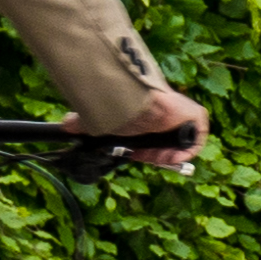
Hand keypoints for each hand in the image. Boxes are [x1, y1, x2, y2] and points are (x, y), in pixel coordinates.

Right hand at [91, 85, 209, 168]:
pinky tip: (169, 155)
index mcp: (150, 114)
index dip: (145, 151)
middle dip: (155, 152)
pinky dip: (185, 152)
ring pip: (180, 142)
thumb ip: (87, 125)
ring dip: (167, 153)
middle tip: (142, 156)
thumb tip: (64, 125)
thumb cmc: (120, 109)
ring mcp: (183, 115)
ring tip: (153, 155)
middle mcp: (168, 114)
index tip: (133, 154)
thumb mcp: (104, 122)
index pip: (152, 137)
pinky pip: (196, 139)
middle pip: (167, 140)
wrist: (137, 103)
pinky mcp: (196, 117)